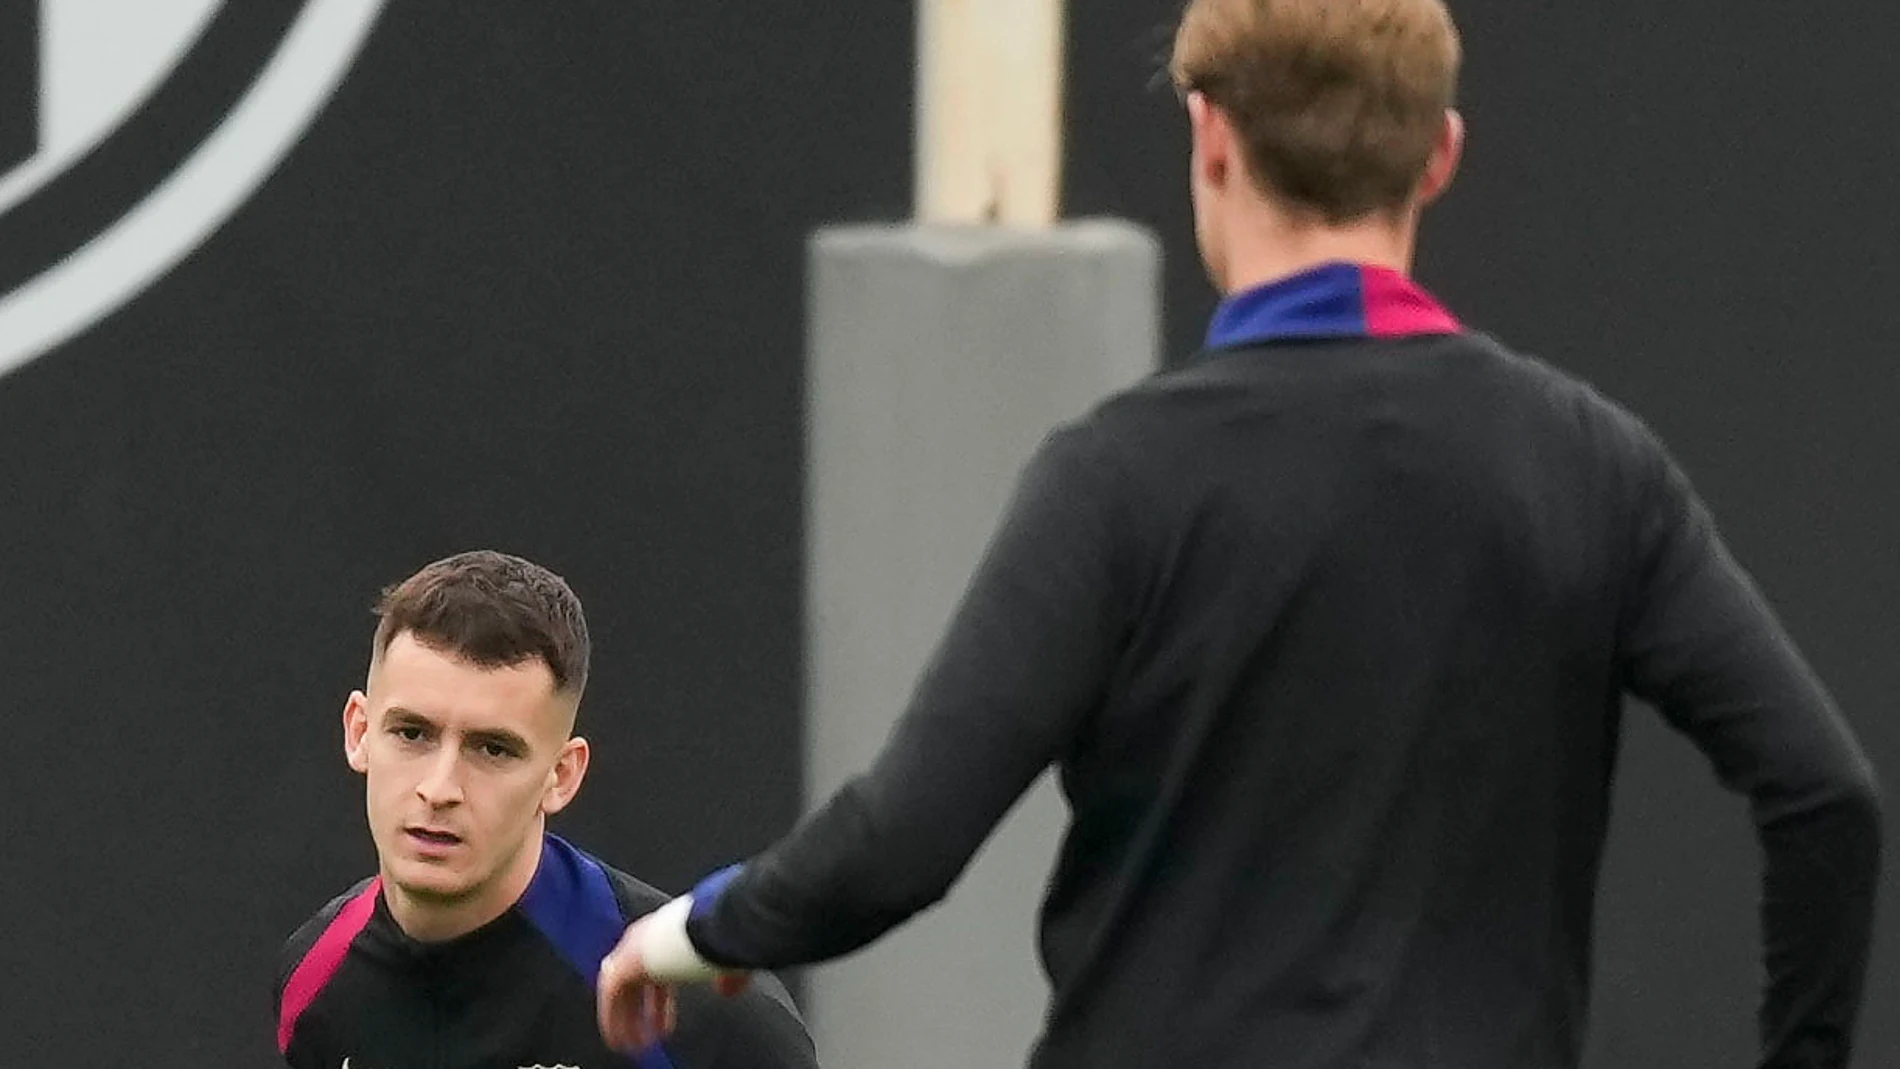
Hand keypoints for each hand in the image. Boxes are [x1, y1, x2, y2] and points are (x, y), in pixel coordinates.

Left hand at [598, 915, 753, 1051]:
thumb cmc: (722, 936)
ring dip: (623, 1019)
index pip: (657, 973)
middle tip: (646, 1037)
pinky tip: (619, 1039)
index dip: (660, 1002)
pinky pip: (610, 997)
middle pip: (636, 984)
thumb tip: (727, 990)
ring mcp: (631, 951)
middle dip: (642, 1013)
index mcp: (669, 936)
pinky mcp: (621, 965)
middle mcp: (646, 940)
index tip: (665, 1023)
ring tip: (630, 1045)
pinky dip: (611, 1019)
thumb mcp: (725, 960)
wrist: (708, 926)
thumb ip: (724, 977)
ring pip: (620, 991)